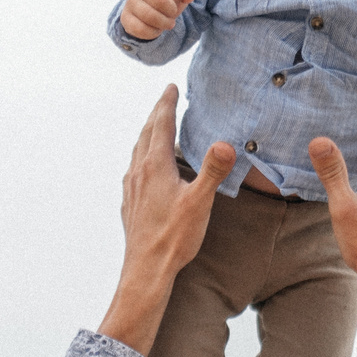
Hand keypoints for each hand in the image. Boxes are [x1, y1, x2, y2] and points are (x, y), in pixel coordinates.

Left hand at [99, 87, 233, 352]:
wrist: (146, 269)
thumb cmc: (174, 237)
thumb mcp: (200, 202)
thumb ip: (212, 170)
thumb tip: (226, 143)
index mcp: (155, 166)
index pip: (161, 125)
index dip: (167, 104)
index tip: (171, 87)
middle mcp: (139, 172)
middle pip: (146, 133)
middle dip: (157, 113)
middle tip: (165, 98)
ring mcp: (131, 188)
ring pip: (137, 151)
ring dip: (147, 134)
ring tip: (154, 126)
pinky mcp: (130, 203)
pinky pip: (134, 169)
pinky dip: (141, 156)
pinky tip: (144, 167)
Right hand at [120, 0, 197, 39]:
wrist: (147, 14)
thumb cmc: (167, 0)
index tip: (176, 0)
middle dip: (171, 10)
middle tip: (173, 14)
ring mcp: (130, 2)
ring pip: (149, 15)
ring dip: (164, 23)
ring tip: (167, 23)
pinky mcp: (126, 18)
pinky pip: (140, 28)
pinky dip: (153, 32)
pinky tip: (156, 30)